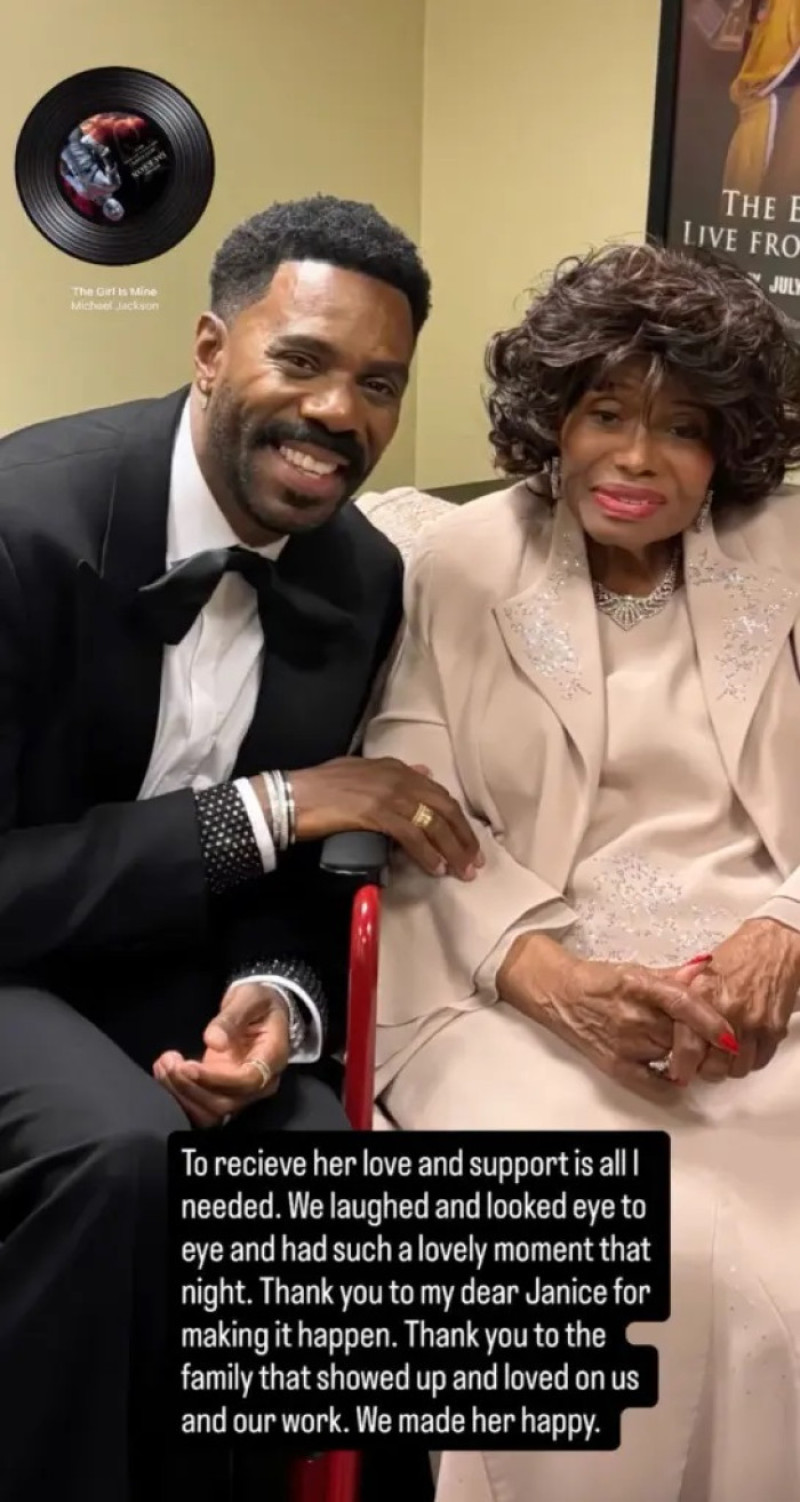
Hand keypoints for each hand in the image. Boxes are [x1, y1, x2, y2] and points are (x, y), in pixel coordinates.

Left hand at [153, 982, 288, 1127]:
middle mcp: (260, 1083)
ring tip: (164, 1064)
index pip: (246, 1082)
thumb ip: (232, 1018)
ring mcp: (240, 1091)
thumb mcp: (249, 998)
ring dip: (182, 1093)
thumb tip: (214, 1042)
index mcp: (272, 1059)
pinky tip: (165, 1073)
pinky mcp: (223, 1092)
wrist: (262, 1010)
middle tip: (170, 1062)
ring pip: (210, 1110)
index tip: (188, 1066)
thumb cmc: (259, 1002)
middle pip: (225, 1102)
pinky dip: (180, 1095)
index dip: (215, 1080)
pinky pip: (201, 1106)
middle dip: (192, 1087)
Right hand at [277, 757, 483, 879]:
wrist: (295, 795)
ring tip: (462, 872)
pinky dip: (428, 853)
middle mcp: (399, 778)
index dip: (457, 819)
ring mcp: (389, 794)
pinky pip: (412, 835)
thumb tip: (424, 774)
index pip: (439, 794)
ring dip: (452, 850)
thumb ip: (394, 774)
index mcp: (396, 768)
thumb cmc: (321, 786)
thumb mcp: (362, 770)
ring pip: (433, 824)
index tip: (468, 841)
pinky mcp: (377, 813)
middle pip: (444, 809)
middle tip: (474, 862)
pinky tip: (436, 868)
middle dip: (464, 837)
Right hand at [498, 933, 737, 1092]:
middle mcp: (632, 1016)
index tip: (729, 1036)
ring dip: (684, 1054)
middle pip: (683, 1035)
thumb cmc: (599, 982)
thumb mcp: (638, 971)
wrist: (560, 995)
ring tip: (679, 1046)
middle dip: (698, 1038)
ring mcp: (624, 1044)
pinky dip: (670, 1083)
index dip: (710, 1021)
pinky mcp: (615, 1066)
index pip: (683, 1004)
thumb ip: (674, 975)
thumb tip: (706, 969)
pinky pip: (654, 1085)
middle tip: (707, 1039)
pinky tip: (676, 1075)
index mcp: (638, 986)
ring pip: (674, 1057)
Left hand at [669, 919, 799, 1083]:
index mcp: (702, 995)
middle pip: (713, 1066)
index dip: (682, 1066)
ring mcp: (753, 1022)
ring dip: (728, 1068)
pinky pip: (759, 1062)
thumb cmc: (735, 957)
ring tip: (722, 1056)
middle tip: (702, 1063)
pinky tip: (743, 1048)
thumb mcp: (697, 972)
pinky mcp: (773, 1029)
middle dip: (705, 1070)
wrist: (773, 946)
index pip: (688, 1046)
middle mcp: (727, 1011)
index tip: (679, 1073)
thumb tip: (655, 1021)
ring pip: (737, 1069)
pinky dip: (750, 1061)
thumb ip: (677, 997)